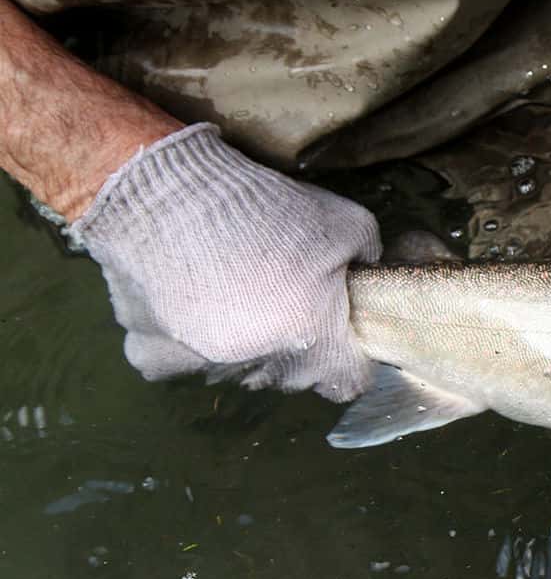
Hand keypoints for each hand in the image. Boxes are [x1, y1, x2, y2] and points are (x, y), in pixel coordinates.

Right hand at [68, 124, 380, 400]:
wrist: (172, 194)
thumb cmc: (268, 210)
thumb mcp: (349, 224)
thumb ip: (367, 261)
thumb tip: (364, 274)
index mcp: (315, 345)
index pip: (348, 384)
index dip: (349, 359)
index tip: (340, 334)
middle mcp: (262, 368)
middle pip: (293, 375)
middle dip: (296, 345)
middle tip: (282, 297)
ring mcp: (206, 367)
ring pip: (239, 370)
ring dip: (243, 344)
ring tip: (232, 291)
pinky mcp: (155, 358)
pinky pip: (179, 362)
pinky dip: (185, 340)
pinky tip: (186, 299)